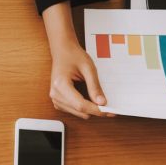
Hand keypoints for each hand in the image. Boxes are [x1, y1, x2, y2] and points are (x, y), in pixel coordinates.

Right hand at [42, 0, 112, 119]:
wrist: (63, 51)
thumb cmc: (73, 56)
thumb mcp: (88, 68)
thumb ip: (95, 86)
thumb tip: (102, 102)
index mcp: (61, 85)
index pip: (81, 105)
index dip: (97, 110)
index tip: (110, 111)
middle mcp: (55, 94)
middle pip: (79, 111)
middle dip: (95, 110)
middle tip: (108, 104)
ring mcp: (55, 99)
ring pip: (77, 113)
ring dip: (89, 109)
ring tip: (97, 98)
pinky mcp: (58, 101)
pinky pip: (74, 111)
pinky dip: (83, 107)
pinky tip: (87, 98)